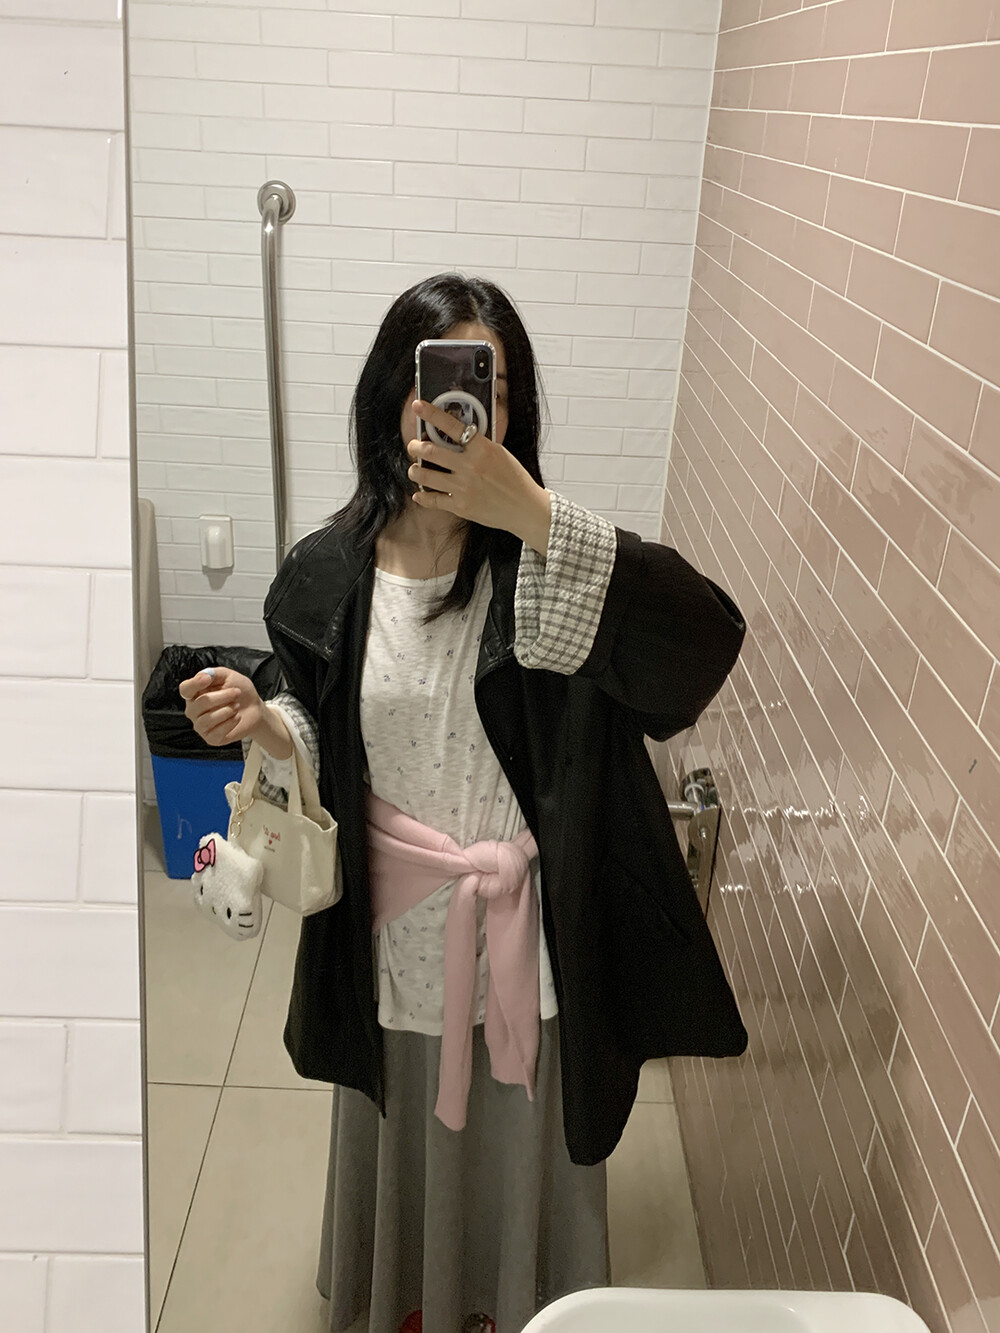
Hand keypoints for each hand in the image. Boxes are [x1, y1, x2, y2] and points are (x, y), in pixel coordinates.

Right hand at [178, 667, 265, 746]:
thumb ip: (215, 673)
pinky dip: (230, 722)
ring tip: (237, 706)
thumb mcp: (229, 676)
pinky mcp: (210, 738)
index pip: (185, 689)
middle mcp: (194, 710)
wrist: (254, 709)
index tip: (207, 679)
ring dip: (227, 710)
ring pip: (208, 718)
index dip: (194, 684)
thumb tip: (204, 675)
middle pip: (201, 702)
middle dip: (223, 696)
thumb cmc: (239, 692)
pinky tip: (236, 717)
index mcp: (194, 694)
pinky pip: (216, 732)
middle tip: (237, 692)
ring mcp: (200, 725)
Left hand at [408, 400, 551, 555]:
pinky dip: (422, 497)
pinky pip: (433, 500)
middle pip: (430, 451)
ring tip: (414, 469)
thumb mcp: (500, 454)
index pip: (452, 426)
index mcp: (482, 449)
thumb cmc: (515, 480)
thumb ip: (478, 445)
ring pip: (425, 475)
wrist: (525, 507)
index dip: (431, 414)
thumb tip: (458, 436)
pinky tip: (420, 494)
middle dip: (415, 447)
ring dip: (415, 470)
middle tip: (413, 446)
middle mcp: (470, 467)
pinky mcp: (461, 506)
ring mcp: (464, 487)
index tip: (418, 406)